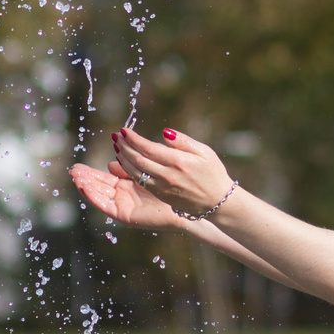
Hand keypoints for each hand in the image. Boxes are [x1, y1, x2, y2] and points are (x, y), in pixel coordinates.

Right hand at [67, 159, 185, 230]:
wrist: (185, 204)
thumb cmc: (170, 187)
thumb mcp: (145, 173)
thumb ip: (129, 168)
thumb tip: (111, 162)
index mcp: (127, 186)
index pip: (104, 178)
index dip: (91, 173)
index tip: (78, 166)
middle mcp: (123, 197)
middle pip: (99, 187)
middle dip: (85, 179)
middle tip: (73, 170)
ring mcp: (124, 206)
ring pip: (100, 196)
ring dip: (87, 187)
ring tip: (76, 178)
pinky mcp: (126, 215)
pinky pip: (107, 207)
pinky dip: (95, 197)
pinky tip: (86, 188)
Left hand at [109, 126, 234, 218]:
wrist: (218, 203)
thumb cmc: (213, 174)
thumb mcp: (205, 152)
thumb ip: (183, 141)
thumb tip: (164, 132)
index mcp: (178, 162)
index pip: (148, 148)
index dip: (133, 139)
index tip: (124, 130)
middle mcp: (168, 176)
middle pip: (138, 159)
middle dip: (124, 146)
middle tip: (116, 135)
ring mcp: (163, 188)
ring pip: (135, 172)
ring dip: (123, 159)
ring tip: (117, 147)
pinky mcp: (161, 195)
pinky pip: (140, 182)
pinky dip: (129, 171)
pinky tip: (125, 162)